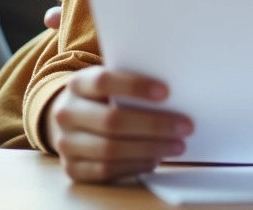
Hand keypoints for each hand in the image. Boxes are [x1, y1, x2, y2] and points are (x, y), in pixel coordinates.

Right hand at [46, 66, 193, 182]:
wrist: (71, 120)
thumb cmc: (103, 97)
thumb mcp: (111, 82)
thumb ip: (132, 84)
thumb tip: (175, 94)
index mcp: (78, 84)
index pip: (104, 81)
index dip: (135, 86)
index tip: (166, 92)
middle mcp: (67, 113)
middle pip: (112, 121)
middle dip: (154, 125)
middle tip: (185, 126)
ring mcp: (66, 143)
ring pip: (110, 149)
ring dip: (149, 148)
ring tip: (177, 145)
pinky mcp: (73, 168)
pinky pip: (106, 170)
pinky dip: (135, 165)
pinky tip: (155, 159)